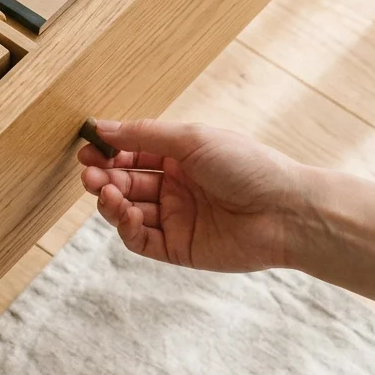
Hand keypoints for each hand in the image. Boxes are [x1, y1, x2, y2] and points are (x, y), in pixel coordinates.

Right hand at [78, 120, 307, 271]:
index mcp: (181, 158)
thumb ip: (143, 135)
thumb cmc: (247, 166)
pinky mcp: (178, 248)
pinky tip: (126, 213)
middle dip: (103, 177)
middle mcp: (176, 188)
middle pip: (126, 182)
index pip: (133, 154)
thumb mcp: (192, 139)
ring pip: (127, 211)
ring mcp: (176, 219)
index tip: (88, 150)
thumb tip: (101, 126)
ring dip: (111, 201)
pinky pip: (141, 240)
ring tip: (105, 192)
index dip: (108, 152)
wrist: (286, 212)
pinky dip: (127, 227)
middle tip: (90, 174)